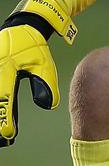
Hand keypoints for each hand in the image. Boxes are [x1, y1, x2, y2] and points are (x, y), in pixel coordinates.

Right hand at [0, 23, 59, 146]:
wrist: (21, 28)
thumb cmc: (33, 48)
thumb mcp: (43, 65)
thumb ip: (44, 85)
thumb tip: (48, 105)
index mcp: (5, 72)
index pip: (3, 100)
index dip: (4, 119)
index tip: (8, 134)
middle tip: (3, 137)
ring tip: (1, 132)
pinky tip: (2, 112)